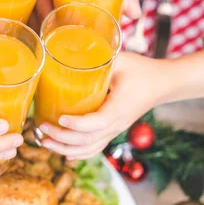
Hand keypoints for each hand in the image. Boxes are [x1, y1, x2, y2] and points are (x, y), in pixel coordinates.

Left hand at [37, 48, 203, 158]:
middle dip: (62, 138)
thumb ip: (99, 58)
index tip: (60, 117)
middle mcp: (118, 124)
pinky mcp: (113, 131)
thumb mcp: (121, 60)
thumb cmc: (142, 70)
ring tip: (44, 141)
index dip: (77, 124)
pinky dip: (78, 153)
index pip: (98, 122)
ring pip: (89, 149)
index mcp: (120, 107)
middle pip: (88, 140)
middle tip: (41, 127)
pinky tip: (64, 153)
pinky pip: (95, 148)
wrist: (162, 85)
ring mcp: (115, 130)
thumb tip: (70, 51)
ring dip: (65, 149)